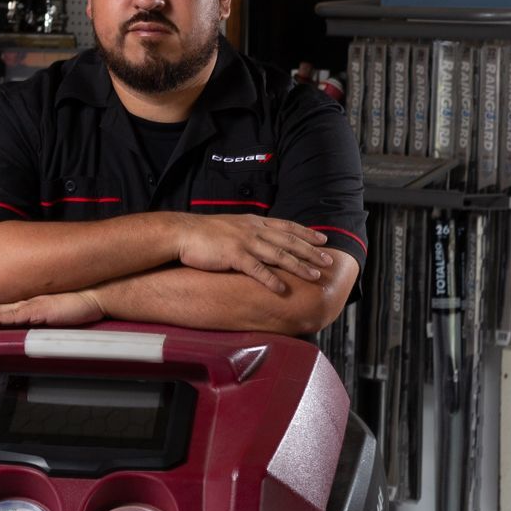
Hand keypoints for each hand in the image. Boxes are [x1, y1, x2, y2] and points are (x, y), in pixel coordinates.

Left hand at [0, 290, 104, 328]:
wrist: (97, 294)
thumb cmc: (83, 302)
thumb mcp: (60, 311)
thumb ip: (48, 314)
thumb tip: (40, 319)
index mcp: (32, 305)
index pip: (4, 310)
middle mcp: (28, 304)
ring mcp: (32, 306)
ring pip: (0, 312)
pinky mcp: (39, 310)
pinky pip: (15, 315)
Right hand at [174, 214, 333, 293]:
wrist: (181, 233)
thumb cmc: (203, 233)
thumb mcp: (231, 226)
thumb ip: (248, 232)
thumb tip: (260, 240)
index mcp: (253, 222)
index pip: (286, 226)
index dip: (306, 233)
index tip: (322, 239)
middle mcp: (253, 230)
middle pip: (288, 241)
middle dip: (311, 251)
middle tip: (328, 260)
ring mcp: (244, 242)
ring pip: (279, 255)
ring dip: (299, 266)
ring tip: (315, 275)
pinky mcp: (233, 256)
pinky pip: (257, 270)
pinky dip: (271, 280)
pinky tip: (283, 289)